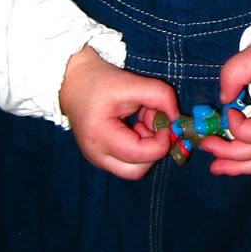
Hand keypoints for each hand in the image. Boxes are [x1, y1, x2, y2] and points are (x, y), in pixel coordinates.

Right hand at [59, 47, 178, 178]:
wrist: (74, 81)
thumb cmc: (99, 81)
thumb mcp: (132, 82)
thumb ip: (160, 96)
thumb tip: (177, 117)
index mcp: (100, 137)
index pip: (142, 154)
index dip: (161, 139)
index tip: (162, 117)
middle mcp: (96, 155)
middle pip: (138, 171)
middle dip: (153, 149)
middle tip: (151, 122)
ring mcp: (97, 159)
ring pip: (134, 170)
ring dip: (147, 148)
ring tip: (141, 121)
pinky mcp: (101, 157)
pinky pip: (127, 162)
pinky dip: (139, 147)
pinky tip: (134, 125)